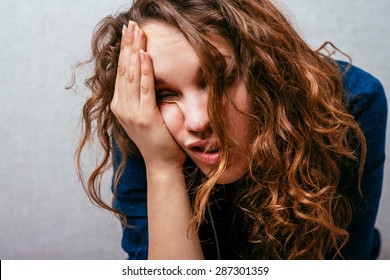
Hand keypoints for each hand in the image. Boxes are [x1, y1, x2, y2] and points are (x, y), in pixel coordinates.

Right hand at [111, 21, 185, 170]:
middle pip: (124, 70)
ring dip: (135, 51)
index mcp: (120, 106)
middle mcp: (121, 107)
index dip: (124, 51)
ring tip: (137, 32)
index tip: (128, 33)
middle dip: (128, 45)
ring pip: (132, 75)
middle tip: (131, 25)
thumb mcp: (145, 115)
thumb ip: (142, 98)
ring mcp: (131, 112)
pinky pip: (145, 88)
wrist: (161, 163)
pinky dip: (145, 70)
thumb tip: (147, 78)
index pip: (122, 73)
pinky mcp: (144, 117)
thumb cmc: (157, 140)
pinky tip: (145, 54)